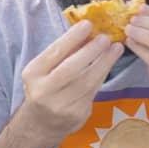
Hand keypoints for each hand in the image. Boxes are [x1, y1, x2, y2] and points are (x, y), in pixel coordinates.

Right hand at [20, 20, 123, 134]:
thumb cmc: (45, 86)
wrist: (42, 123)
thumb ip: (61, 54)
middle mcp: (44, 90)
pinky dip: (103, 75)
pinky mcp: (77, 114)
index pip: (54, 52)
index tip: (88, 24)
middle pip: (71, 68)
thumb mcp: (44, 69)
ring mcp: (61, 105)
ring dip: (104, 62)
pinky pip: (93, 91)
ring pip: (86, 81)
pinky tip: (110, 63)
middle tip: (106, 37)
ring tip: (115, 48)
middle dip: (91, 51)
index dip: (72, 38)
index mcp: (33, 73)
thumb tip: (85, 31)